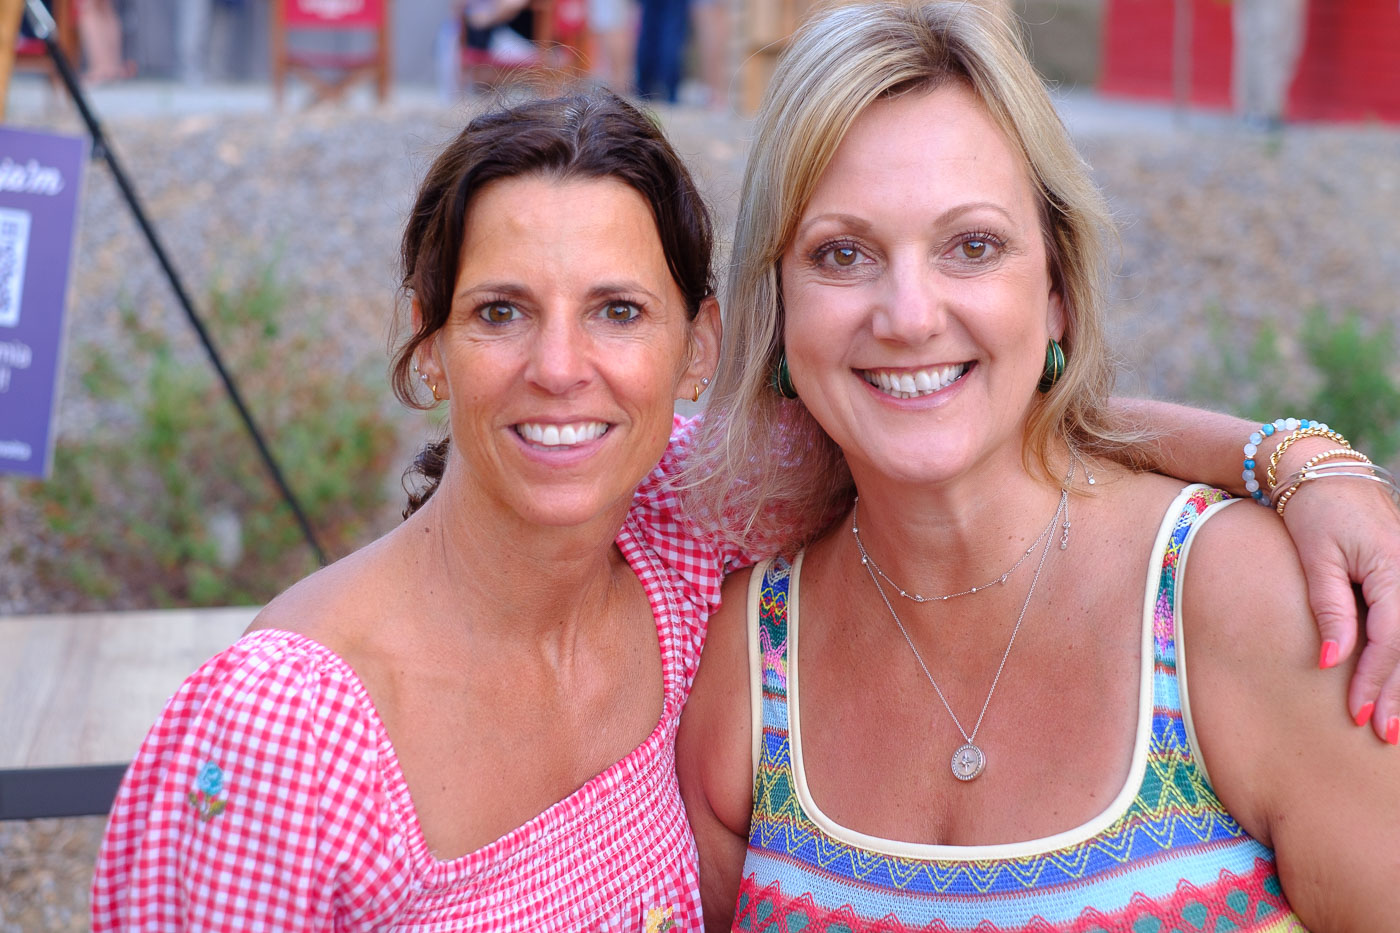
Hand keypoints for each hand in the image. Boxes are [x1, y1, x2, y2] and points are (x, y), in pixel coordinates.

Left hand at [1282, 478, 1399, 743]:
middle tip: (1385, 735)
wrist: (1323, 470)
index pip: (1392, 638)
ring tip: (1396, 721)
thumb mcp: (1315, 557)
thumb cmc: (1313, 510)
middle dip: (1399, 693)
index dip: (1375, 678)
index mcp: (1393, 567)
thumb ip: (1329, 608)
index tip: (1356, 713)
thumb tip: (1331, 661)